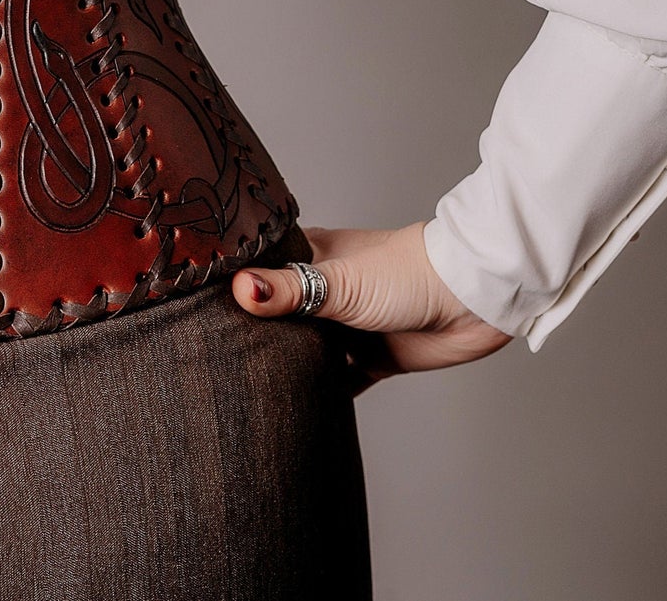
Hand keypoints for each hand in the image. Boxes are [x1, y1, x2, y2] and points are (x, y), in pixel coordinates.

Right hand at [232, 221, 512, 395]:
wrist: (472, 300)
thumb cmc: (408, 273)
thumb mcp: (340, 281)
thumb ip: (288, 289)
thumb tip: (239, 291)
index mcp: (312, 257)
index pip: (261, 270)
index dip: (233, 286)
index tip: (194, 305)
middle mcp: (326, 290)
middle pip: (279, 315)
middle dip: (255, 333)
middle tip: (210, 358)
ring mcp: (348, 325)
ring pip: (305, 349)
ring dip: (286, 365)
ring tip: (241, 387)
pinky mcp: (372, 357)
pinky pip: (337, 380)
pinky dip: (320, 392)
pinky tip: (294, 409)